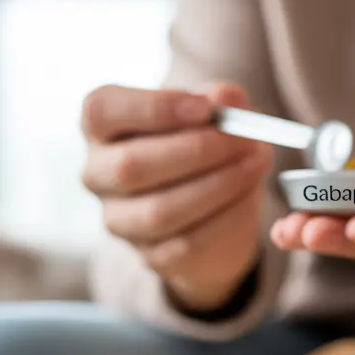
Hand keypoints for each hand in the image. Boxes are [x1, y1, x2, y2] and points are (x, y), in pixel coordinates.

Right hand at [80, 82, 273, 310]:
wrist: (216, 211)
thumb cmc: (203, 147)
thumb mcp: (216, 115)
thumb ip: (221, 100)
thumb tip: (226, 99)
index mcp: (102, 127)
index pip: (103, 111)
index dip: (153, 108)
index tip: (204, 108)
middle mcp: (98, 174)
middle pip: (131, 165)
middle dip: (196, 150)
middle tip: (242, 139)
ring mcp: (120, 220)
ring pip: (160, 210)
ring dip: (217, 185)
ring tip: (256, 164)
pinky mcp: (151, 255)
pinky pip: (187, 243)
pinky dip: (226, 217)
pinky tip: (251, 196)